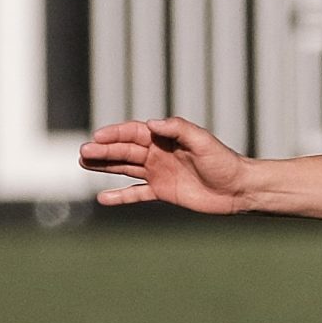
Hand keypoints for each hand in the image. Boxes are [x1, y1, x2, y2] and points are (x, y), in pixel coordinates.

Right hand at [79, 118, 252, 212]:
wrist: (238, 188)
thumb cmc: (223, 161)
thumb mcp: (203, 141)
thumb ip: (178, 129)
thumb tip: (151, 124)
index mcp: (165, 138)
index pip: (133, 133)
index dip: (115, 134)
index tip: (97, 137)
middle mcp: (158, 153)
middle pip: (124, 150)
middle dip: (104, 150)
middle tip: (83, 152)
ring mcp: (158, 173)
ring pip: (125, 168)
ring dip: (105, 166)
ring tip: (83, 162)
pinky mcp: (163, 192)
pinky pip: (136, 193)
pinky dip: (121, 196)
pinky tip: (103, 198)